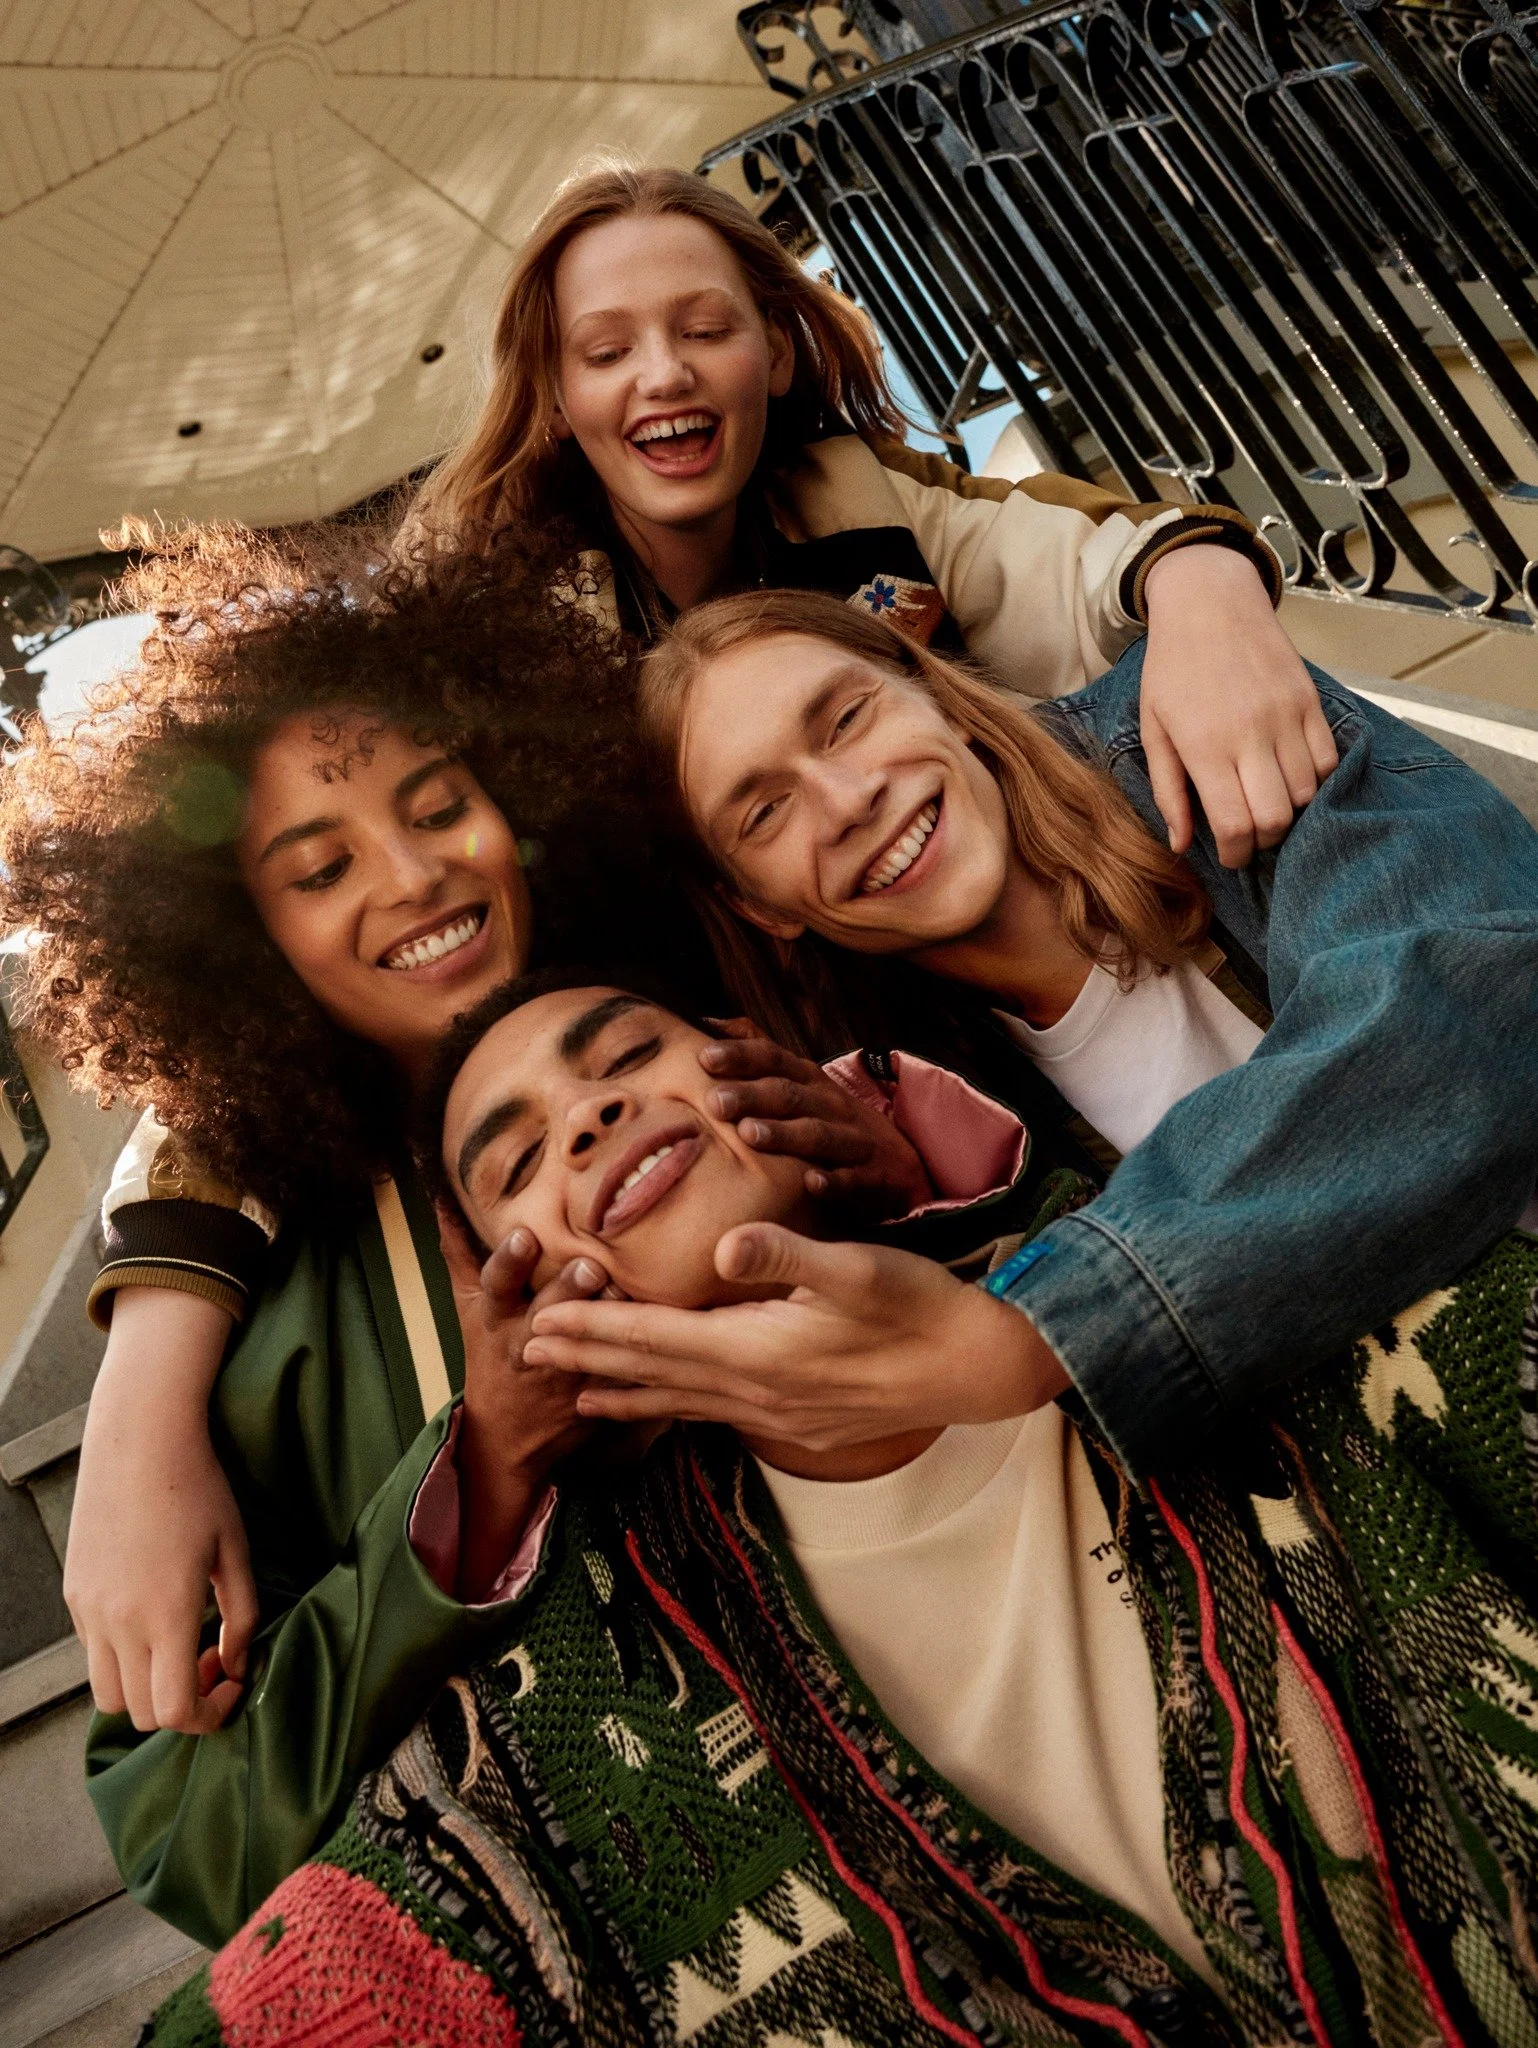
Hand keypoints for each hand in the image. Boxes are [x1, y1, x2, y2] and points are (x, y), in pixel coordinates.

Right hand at [66, 1288, 253, 1734]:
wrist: (140, 1439)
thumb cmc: (199, 1488)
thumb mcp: (235, 1551)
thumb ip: (242, 1617)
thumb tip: (235, 1664)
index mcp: (166, 1614)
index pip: (174, 1711)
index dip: (209, 1716)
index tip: (233, 1684)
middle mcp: (118, 1622)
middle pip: (140, 1713)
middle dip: (183, 1705)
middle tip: (215, 1660)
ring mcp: (89, 1611)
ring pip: (108, 1692)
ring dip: (147, 1687)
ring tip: (182, 1642)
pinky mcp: (74, 1594)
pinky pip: (94, 1652)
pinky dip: (125, 1655)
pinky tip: (154, 1613)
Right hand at [438, 1209, 607, 1599]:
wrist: (506, 1435)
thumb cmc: (490, 1352)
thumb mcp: (470, 1305)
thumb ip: (460, 1251)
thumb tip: (442, 1196)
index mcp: (496, 1315)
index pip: (497, 1285)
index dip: (510, 1262)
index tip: (525, 1236)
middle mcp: (526, 1342)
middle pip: (547, 1313)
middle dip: (569, 1290)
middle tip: (592, 1265)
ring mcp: (563, 1371)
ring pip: (590, 1344)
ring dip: (611, 1320)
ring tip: (632, 1290)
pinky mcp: (597, 1394)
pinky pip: (623, 1374)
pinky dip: (644, 1355)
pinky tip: (669, 1332)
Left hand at [524, 1223, 1068, 1452]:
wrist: (976, 1367)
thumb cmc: (918, 1306)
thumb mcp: (856, 1268)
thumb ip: (786, 1255)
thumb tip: (725, 1245)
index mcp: (759, 1350)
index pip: (655, 1339)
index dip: (594, 1330)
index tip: (540, 1323)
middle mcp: (757, 1392)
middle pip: (654, 1374)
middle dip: (589, 1361)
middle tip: (528, 1352)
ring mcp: (777, 1412)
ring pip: (681, 1402)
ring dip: (625, 1392)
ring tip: (576, 1394)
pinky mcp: (799, 1419)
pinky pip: (715, 1412)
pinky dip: (675, 1406)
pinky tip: (669, 1404)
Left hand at [699, 1020, 930, 1218]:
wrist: (896, 1157)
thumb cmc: (828, 1116)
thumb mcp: (799, 1080)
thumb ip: (757, 1052)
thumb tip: (705, 1023)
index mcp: (808, 1079)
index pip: (773, 1059)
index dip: (741, 1056)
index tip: (704, 1057)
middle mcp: (829, 1104)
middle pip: (789, 1095)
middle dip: (752, 1096)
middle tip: (715, 1101)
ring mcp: (851, 1140)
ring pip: (816, 1135)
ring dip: (783, 1134)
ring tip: (749, 1134)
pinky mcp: (869, 1176)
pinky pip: (851, 1179)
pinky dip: (832, 1181)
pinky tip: (811, 1183)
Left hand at [1140, 545, 1336, 867]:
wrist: (1210, 601)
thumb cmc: (1172, 668)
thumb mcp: (1153, 728)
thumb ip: (1168, 790)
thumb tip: (1180, 844)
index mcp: (1206, 746)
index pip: (1236, 825)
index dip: (1236, 853)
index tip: (1230, 856)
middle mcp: (1251, 734)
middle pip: (1278, 818)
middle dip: (1264, 841)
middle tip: (1249, 836)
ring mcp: (1286, 716)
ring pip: (1308, 793)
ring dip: (1291, 811)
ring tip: (1268, 805)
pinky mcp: (1310, 700)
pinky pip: (1328, 760)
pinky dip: (1315, 781)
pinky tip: (1291, 778)